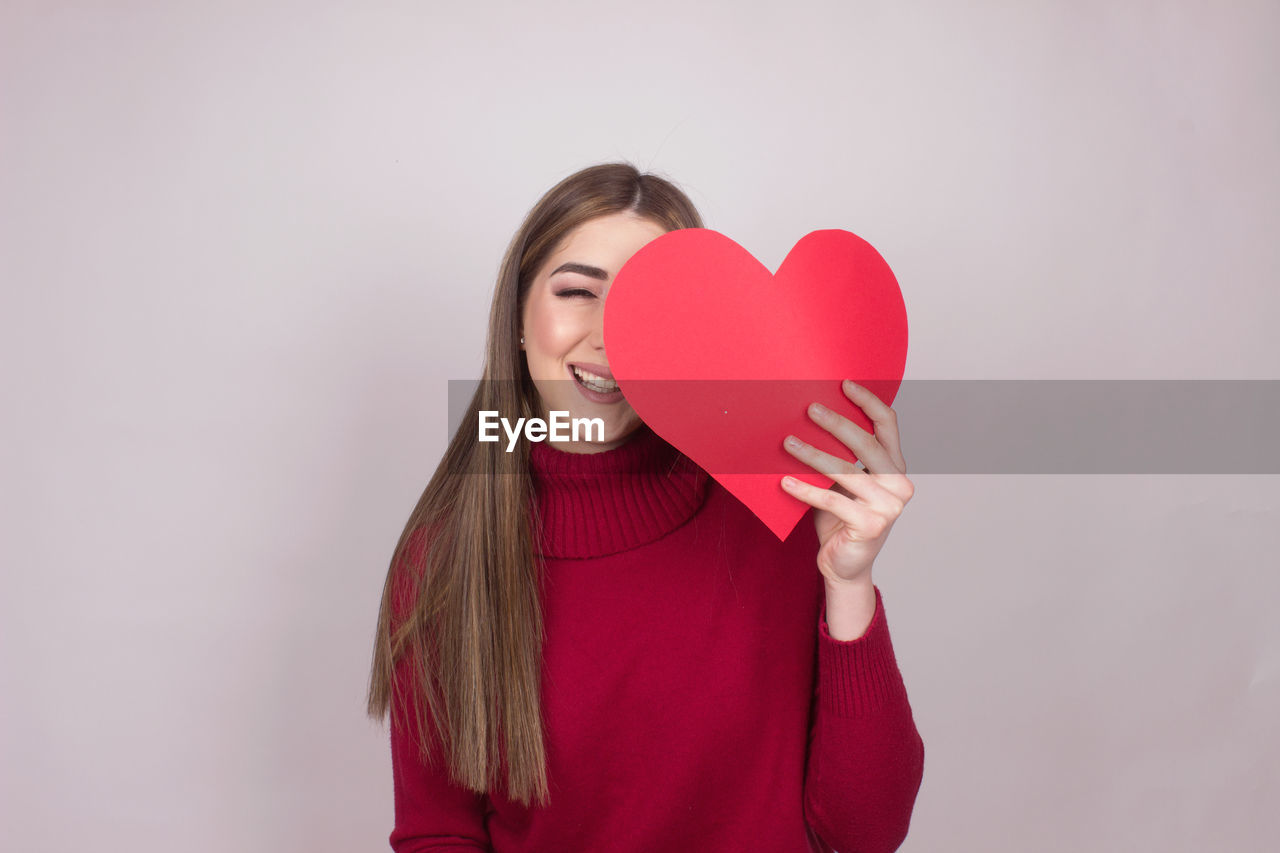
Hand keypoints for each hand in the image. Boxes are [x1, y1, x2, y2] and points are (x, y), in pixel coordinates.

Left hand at [780, 380, 913, 587]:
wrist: (844, 567)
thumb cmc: (840, 519)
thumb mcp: (843, 484)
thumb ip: (840, 457)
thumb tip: (809, 419)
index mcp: (895, 468)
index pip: (888, 424)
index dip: (868, 401)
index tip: (844, 384)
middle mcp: (899, 485)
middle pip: (866, 443)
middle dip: (836, 422)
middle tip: (809, 409)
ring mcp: (889, 507)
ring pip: (846, 470)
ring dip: (813, 454)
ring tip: (788, 442)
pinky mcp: (870, 526)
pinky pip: (831, 501)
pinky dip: (806, 491)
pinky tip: (785, 481)